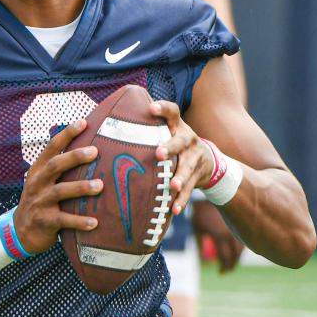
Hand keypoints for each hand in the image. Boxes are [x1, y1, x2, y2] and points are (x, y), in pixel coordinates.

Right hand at [11, 120, 104, 253]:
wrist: (22, 231)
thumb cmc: (41, 200)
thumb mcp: (43, 181)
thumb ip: (60, 167)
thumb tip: (92, 147)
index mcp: (38, 170)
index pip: (52, 147)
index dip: (67, 134)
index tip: (83, 122)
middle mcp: (38, 183)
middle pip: (55, 165)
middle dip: (74, 157)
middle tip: (95, 151)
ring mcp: (40, 202)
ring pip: (60, 191)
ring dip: (80, 187)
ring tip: (100, 185)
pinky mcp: (45, 221)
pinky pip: (64, 220)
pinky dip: (79, 221)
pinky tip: (94, 222)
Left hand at [152, 100, 214, 215]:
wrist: (208, 161)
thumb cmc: (174, 143)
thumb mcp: (166, 131)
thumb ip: (146, 126)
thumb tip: (107, 118)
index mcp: (177, 126)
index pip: (172, 112)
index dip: (163, 108)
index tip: (151, 107)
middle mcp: (188, 139)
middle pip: (180, 141)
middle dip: (170, 147)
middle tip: (158, 153)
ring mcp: (195, 158)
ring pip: (187, 168)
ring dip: (179, 177)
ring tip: (172, 185)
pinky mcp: (198, 176)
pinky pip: (190, 189)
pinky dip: (181, 200)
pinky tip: (174, 210)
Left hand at [192, 199, 243, 272]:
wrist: (215, 192)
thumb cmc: (201, 211)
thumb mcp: (197, 228)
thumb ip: (200, 244)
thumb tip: (202, 260)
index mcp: (220, 236)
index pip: (224, 257)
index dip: (223, 267)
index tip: (221, 273)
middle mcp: (231, 234)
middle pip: (235, 255)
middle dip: (231, 265)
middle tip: (227, 271)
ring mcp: (238, 228)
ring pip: (241, 248)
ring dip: (237, 257)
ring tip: (231, 263)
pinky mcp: (243, 224)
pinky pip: (244, 240)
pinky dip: (240, 247)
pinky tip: (236, 251)